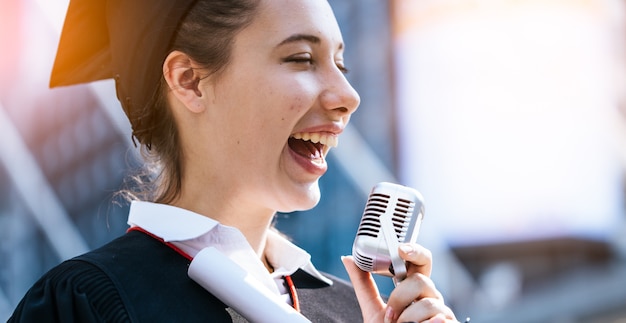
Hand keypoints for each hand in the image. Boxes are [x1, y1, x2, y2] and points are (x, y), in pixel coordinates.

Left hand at [342, 243, 457, 322]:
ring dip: (407, 319)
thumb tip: (348, 259)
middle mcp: (430, 297)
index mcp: (413, 289)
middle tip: (390, 314)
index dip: (414, 251)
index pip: (419, 262)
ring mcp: (442, 312)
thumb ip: (363, 285)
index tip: (401, 249)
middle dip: (401, 296)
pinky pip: (438, 321)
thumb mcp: (373, 309)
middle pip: (421, 280)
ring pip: (428, 304)